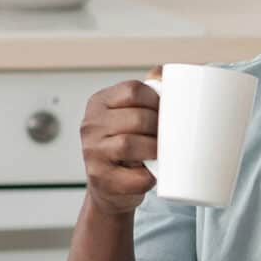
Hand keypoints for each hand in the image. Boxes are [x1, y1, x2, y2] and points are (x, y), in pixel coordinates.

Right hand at [79, 68, 161, 215]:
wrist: (110, 189)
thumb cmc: (127, 147)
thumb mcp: (130, 115)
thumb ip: (146, 92)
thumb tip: (164, 71)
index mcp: (99, 103)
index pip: (132, 90)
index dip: (156, 99)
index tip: (167, 111)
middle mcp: (90, 125)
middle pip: (137, 118)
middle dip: (159, 127)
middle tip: (170, 136)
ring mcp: (93, 153)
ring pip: (130, 144)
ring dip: (155, 149)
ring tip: (163, 153)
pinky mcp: (101, 179)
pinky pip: (134, 176)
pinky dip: (149, 176)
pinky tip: (152, 174)